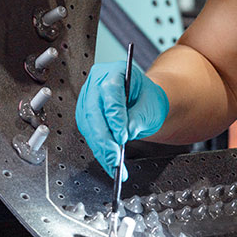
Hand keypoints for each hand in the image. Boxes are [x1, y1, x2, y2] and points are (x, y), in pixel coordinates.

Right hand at [76, 62, 168, 178]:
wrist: (144, 103)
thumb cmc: (148, 99)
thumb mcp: (151, 105)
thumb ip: (138, 117)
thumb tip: (126, 132)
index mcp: (114, 72)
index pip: (109, 91)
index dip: (115, 115)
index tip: (123, 135)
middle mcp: (96, 84)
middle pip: (94, 111)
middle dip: (104, 138)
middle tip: (115, 157)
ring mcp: (87, 100)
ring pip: (89, 126)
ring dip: (101, 148)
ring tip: (114, 164)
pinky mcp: (85, 117)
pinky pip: (89, 136)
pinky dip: (100, 151)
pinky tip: (109, 163)